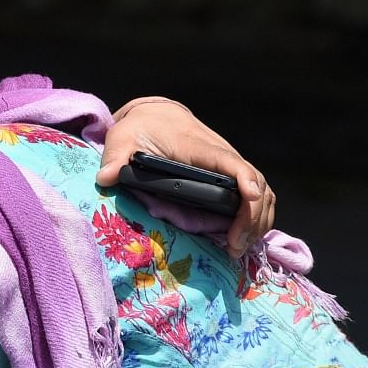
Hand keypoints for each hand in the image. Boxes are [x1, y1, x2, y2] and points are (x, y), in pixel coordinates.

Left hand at [96, 98, 274, 257]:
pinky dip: (255, 219)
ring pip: (262, 193)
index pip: (232, 163)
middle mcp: (223, 156)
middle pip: (256, 184)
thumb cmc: (141, 128)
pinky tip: (241, 240)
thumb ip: (114, 157)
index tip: (250, 199)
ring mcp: (230, 167)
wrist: (156, 117)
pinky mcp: (229, 177)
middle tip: (236, 246)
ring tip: (238, 249)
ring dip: (257, 222)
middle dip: (253, 217)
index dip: (246, 180)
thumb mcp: (123, 139)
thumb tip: (105, 178)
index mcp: (200, 148)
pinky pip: (255, 198)